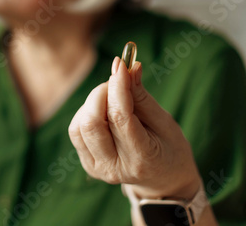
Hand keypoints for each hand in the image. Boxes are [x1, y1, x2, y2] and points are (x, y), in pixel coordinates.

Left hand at [68, 56, 201, 199]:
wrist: (163, 181)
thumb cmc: (168, 148)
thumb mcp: (165, 122)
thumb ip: (142, 96)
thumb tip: (128, 66)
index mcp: (141, 159)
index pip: (120, 117)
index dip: (118, 87)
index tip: (120, 64)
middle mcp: (114, 167)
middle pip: (92, 123)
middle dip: (101, 93)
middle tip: (118, 82)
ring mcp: (97, 168)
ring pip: (79, 125)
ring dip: (92, 103)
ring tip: (113, 99)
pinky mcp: (87, 164)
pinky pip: (76, 131)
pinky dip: (86, 113)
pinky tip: (103, 112)